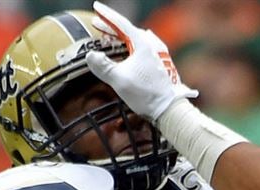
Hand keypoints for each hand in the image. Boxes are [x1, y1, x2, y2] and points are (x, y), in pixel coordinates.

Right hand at [85, 1, 197, 121]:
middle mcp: (150, 47)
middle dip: (111, 26)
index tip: (96, 7)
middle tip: (97, 23)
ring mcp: (156, 55)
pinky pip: (140, 47)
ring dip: (120, 36)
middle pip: (128, 30)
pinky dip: (129, 45)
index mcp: (142, 46)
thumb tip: (91, 55)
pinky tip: (126, 49)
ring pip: (135, 39)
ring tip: (107, 36)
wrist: (168, 108)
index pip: (122, 24)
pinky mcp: (157, 64)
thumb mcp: (119, 80)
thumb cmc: (146, 94)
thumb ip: (103, 67)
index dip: (107, 16)